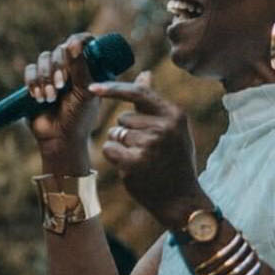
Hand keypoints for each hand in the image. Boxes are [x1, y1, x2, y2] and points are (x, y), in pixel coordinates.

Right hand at [25, 32, 101, 170]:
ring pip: (44, 58)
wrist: (61, 138)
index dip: (78, 41)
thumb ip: (80, 67)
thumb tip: (74, 43)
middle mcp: (70, 67)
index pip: (83, 42)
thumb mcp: (85, 91)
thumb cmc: (79, 117)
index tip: (73, 46)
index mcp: (88, 67)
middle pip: (60, 49)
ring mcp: (52, 73)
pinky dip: (33, 82)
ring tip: (49, 98)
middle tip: (61, 86)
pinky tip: (37, 97)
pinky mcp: (35, 82)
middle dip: (59, 68)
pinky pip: (30, 70)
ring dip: (45, 77)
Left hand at [90, 73, 206, 228]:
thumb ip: (154, 103)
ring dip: (121, 146)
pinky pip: (110, 149)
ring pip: (115, 134)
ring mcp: (151, 145)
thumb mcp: (172, 128)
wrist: (182, 200)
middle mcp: (165, 127)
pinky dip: (114, 157)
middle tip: (146, 150)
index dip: (113, 89)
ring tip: (142, 160)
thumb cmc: (175, 160)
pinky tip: (131, 167)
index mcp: (175, 114)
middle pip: (123, 118)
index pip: (138, 93)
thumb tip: (144, 74)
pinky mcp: (136, 163)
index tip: (92, 87)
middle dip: (126, 132)